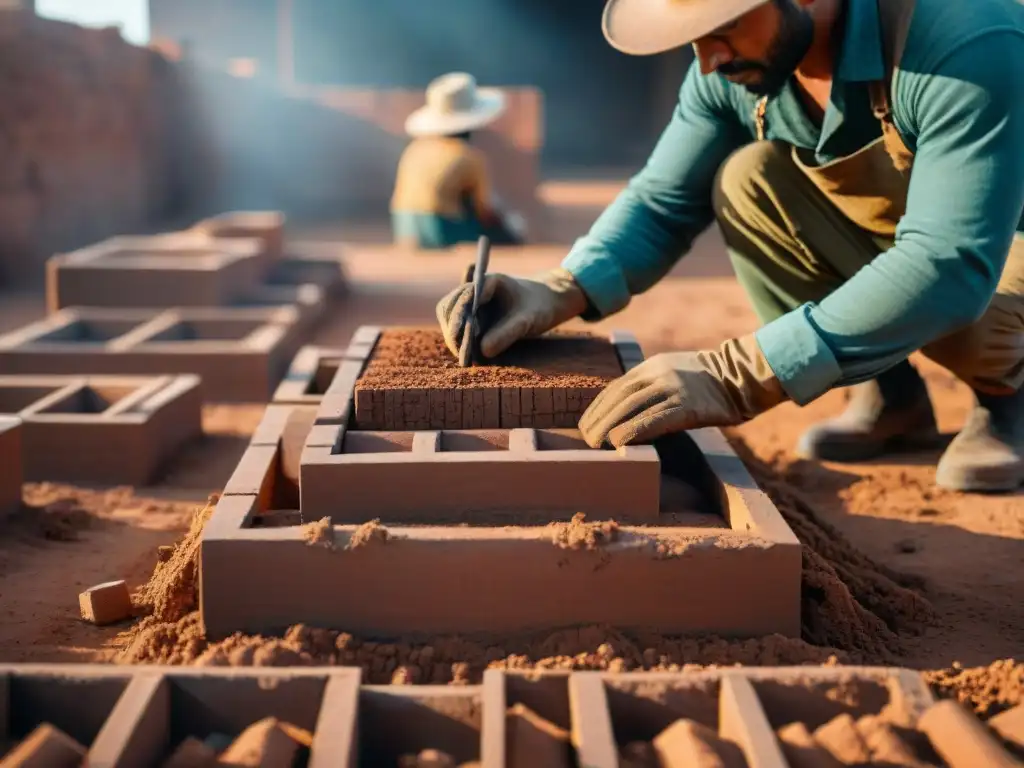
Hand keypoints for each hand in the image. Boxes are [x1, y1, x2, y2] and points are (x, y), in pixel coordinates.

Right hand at [435, 267, 587, 358]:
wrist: (546, 302)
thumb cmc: (538, 306)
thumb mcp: (527, 320)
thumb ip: (506, 333)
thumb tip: (482, 350)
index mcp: (488, 281)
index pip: (462, 298)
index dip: (457, 318)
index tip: (457, 337)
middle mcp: (475, 288)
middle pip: (449, 307)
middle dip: (452, 329)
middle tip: (460, 353)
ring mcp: (472, 301)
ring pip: (449, 317)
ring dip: (454, 335)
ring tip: (464, 356)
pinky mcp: (473, 313)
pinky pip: (458, 324)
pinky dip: (459, 338)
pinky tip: (466, 354)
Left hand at [579, 334, 787, 447]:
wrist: (741, 377)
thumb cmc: (707, 383)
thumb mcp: (673, 373)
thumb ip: (651, 387)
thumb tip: (626, 411)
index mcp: (653, 366)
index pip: (617, 387)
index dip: (598, 407)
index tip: (585, 423)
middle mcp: (660, 374)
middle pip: (620, 397)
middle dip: (599, 419)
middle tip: (585, 438)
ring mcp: (674, 388)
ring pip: (633, 407)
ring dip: (610, 427)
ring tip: (596, 444)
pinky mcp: (688, 406)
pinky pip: (655, 419)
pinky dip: (634, 430)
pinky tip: (619, 442)